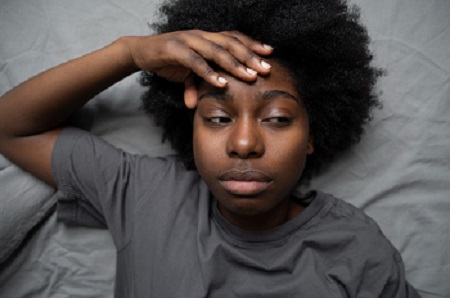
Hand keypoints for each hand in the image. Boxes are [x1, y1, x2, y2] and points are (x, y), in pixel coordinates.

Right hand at [126, 30, 272, 107]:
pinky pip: (195, 62)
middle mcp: (201, 36)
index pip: (234, 38)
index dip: (252, 44)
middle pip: (230, 43)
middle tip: (266, 69)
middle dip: (250, 56)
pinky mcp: (174, 49)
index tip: (270, 54)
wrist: (141, 51)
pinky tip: (221, 83)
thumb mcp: (187, 74)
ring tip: (250, 76)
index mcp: (207, 38)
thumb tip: (197, 105)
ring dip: (235, 64)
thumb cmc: (168, 61)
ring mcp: (188, 40)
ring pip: (216, 51)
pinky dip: (209, 73)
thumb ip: (196, 86)